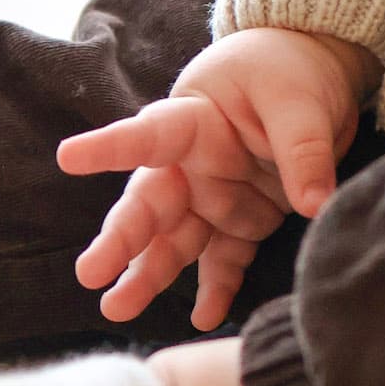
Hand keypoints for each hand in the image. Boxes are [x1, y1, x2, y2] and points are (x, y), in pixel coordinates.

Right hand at [57, 27, 379, 330]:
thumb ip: (303, 150)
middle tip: (91, 273)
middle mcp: (194, 163)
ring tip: (119, 309)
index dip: (110, 147)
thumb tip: (313, 204)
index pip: (150, 134)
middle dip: (122, 239)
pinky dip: (217, 289)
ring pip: (175, 240)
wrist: (314, 68)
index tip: (69, 157)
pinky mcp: (243, 220)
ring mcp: (215, 195)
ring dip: (149, 275)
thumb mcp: (299, 100)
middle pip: (151, 202)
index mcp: (196, 119)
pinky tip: (206, 317)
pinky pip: (224, 259)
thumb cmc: (291, 68)